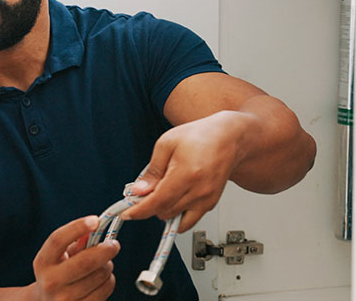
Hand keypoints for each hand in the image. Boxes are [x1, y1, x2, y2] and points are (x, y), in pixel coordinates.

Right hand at [31, 216, 117, 300]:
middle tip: (114, 245)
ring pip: (101, 275)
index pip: (58, 240)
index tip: (95, 220)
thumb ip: (74, 243)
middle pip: (86, 261)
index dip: (78, 227)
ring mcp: (66, 299)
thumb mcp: (58, 256)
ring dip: (108, 266)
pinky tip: (101, 280)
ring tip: (101, 266)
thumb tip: (93, 229)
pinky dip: (109, 281)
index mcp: (43, 262)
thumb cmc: (57, 273)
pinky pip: (106, 289)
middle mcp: (51, 282)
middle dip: (106, 249)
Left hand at [121, 111, 245, 230]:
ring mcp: (207, 199)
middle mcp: (199, 190)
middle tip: (142, 194)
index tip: (127, 213)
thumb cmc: (199, 136)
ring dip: (163, 211)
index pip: (158, 202)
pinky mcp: (211, 203)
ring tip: (160, 193)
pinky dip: (177, 213)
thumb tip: (139, 190)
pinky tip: (172, 199)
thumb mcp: (166, 144)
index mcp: (186, 174)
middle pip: (165, 212)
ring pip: (177, 219)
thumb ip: (152, 171)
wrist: (228, 138)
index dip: (139, 210)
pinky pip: (190, 219)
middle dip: (149, 206)